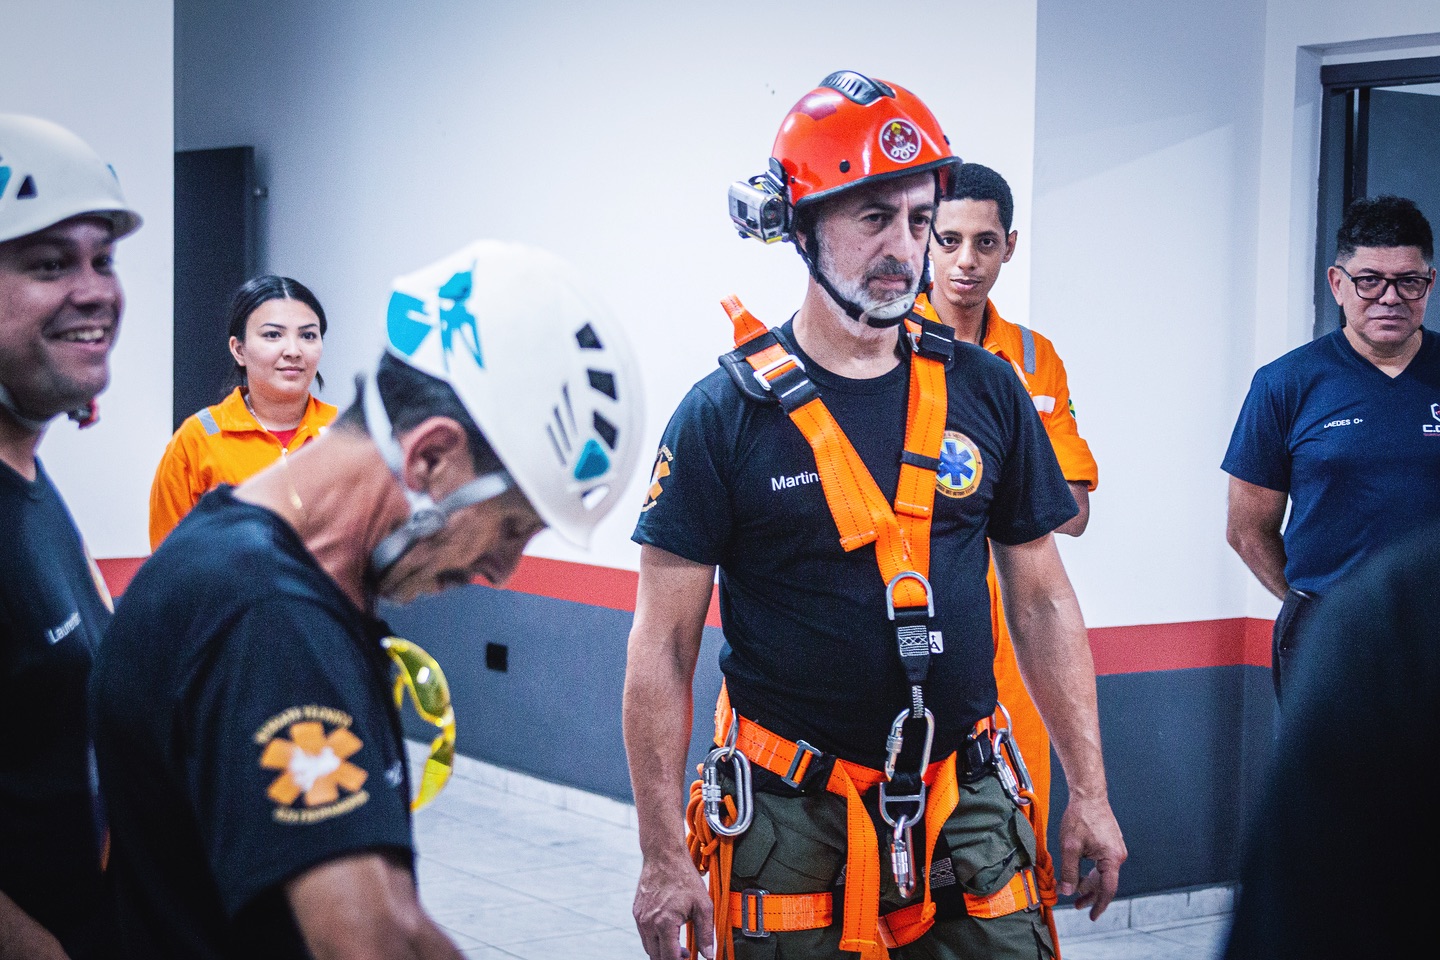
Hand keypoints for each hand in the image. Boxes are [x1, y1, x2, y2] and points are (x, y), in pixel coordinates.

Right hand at [633, 850, 713, 959]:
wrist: (664, 856)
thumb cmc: (683, 877)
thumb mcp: (703, 905)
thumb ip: (706, 933)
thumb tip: (709, 954)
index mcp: (664, 923)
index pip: (669, 958)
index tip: (689, 958)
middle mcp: (648, 923)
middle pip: (656, 957)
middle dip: (671, 959)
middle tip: (685, 953)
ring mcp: (640, 918)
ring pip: (648, 947)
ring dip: (662, 951)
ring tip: (677, 944)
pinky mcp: (637, 912)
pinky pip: (644, 934)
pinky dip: (655, 939)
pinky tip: (668, 930)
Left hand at [1056, 793, 1126, 918]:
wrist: (1088, 795)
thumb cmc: (1080, 818)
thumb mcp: (1069, 847)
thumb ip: (1069, 871)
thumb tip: (1067, 891)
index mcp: (1111, 858)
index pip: (1107, 889)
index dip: (1099, 904)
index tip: (1092, 916)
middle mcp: (1117, 855)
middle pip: (1104, 883)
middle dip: (1090, 895)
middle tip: (1076, 905)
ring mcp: (1115, 849)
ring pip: (1102, 873)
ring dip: (1089, 883)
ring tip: (1074, 890)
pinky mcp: (1110, 843)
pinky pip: (1102, 864)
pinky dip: (1092, 871)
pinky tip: (1080, 874)